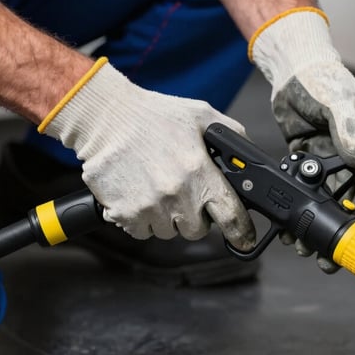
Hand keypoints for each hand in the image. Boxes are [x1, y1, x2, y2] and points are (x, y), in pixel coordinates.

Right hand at [39, 58, 254, 250]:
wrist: (105, 117)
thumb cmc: (153, 115)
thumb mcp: (202, 116)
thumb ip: (233, 137)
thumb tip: (250, 161)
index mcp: (199, 171)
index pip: (231, 216)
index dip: (241, 231)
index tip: (244, 239)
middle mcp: (176, 193)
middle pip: (197, 230)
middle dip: (196, 217)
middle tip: (185, 194)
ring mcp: (149, 207)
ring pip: (169, 232)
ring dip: (168, 218)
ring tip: (159, 188)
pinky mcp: (125, 214)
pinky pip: (143, 232)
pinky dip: (143, 219)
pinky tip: (141, 194)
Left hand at [250, 8, 354, 272]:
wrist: (293, 66)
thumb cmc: (322, 77)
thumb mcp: (338, 100)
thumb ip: (348, 128)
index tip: (354, 228)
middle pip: (352, 196)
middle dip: (340, 224)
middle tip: (329, 251)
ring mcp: (333, 158)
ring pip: (329, 197)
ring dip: (318, 219)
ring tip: (304, 243)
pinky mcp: (311, 159)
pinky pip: (308, 188)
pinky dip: (300, 204)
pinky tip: (289, 220)